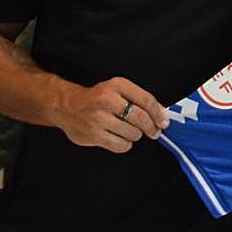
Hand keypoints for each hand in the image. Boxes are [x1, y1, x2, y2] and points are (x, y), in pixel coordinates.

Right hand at [51, 77, 168, 153]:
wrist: (67, 106)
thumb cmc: (96, 98)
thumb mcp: (117, 89)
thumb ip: (138, 98)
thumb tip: (160, 113)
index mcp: (117, 85)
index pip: (146, 100)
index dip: (159, 113)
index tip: (163, 121)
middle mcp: (107, 100)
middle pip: (140, 118)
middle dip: (151, 127)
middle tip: (154, 131)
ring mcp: (98, 118)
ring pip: (132, 133)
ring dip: (136, 135)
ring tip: (130, 131)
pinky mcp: (93, 134)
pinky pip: (120, 145)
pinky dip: (125, 144)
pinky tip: (121, 138)